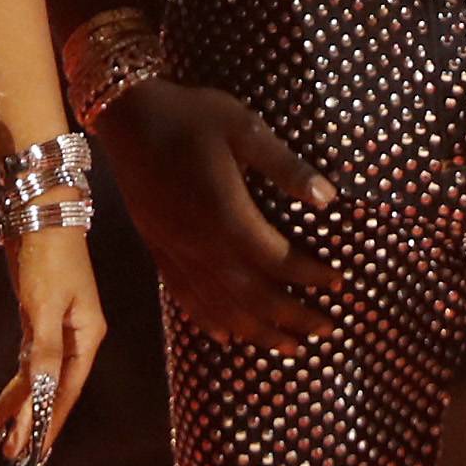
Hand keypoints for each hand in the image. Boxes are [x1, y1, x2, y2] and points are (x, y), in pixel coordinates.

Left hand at [0, 224, 106, 458]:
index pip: (66, 390)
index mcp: (86, 336)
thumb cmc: (49, 255)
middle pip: (52, 387)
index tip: (33, 452)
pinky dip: (17, 378)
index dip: (48, 421)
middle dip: (30, 419)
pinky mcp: (38, 314)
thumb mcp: (45, 304)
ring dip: (19, 401)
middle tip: (9, 453)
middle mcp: (75, 335)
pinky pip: (29, 357)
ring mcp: (57, 325)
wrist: (41, 209)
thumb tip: (42, 391)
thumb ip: (44, 350)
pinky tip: (7, 397)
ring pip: (38, 374)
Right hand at [93, 78, 340, 350]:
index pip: (278, 260)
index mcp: (226, 216)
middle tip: (327, 330)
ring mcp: (176, 252)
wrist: (125, 116)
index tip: (339, 284)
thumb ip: (284, 165)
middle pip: (253, 296)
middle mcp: (201, 245)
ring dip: (258, 332)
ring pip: (221, 307)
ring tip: (289, 349)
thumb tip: (329, 198)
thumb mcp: (244, 128)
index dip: (311, 276)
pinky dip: (209, 321)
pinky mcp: (158, 250)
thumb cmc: (190, 116)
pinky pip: (185, 297)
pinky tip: (225, 336)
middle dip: (294, 317)